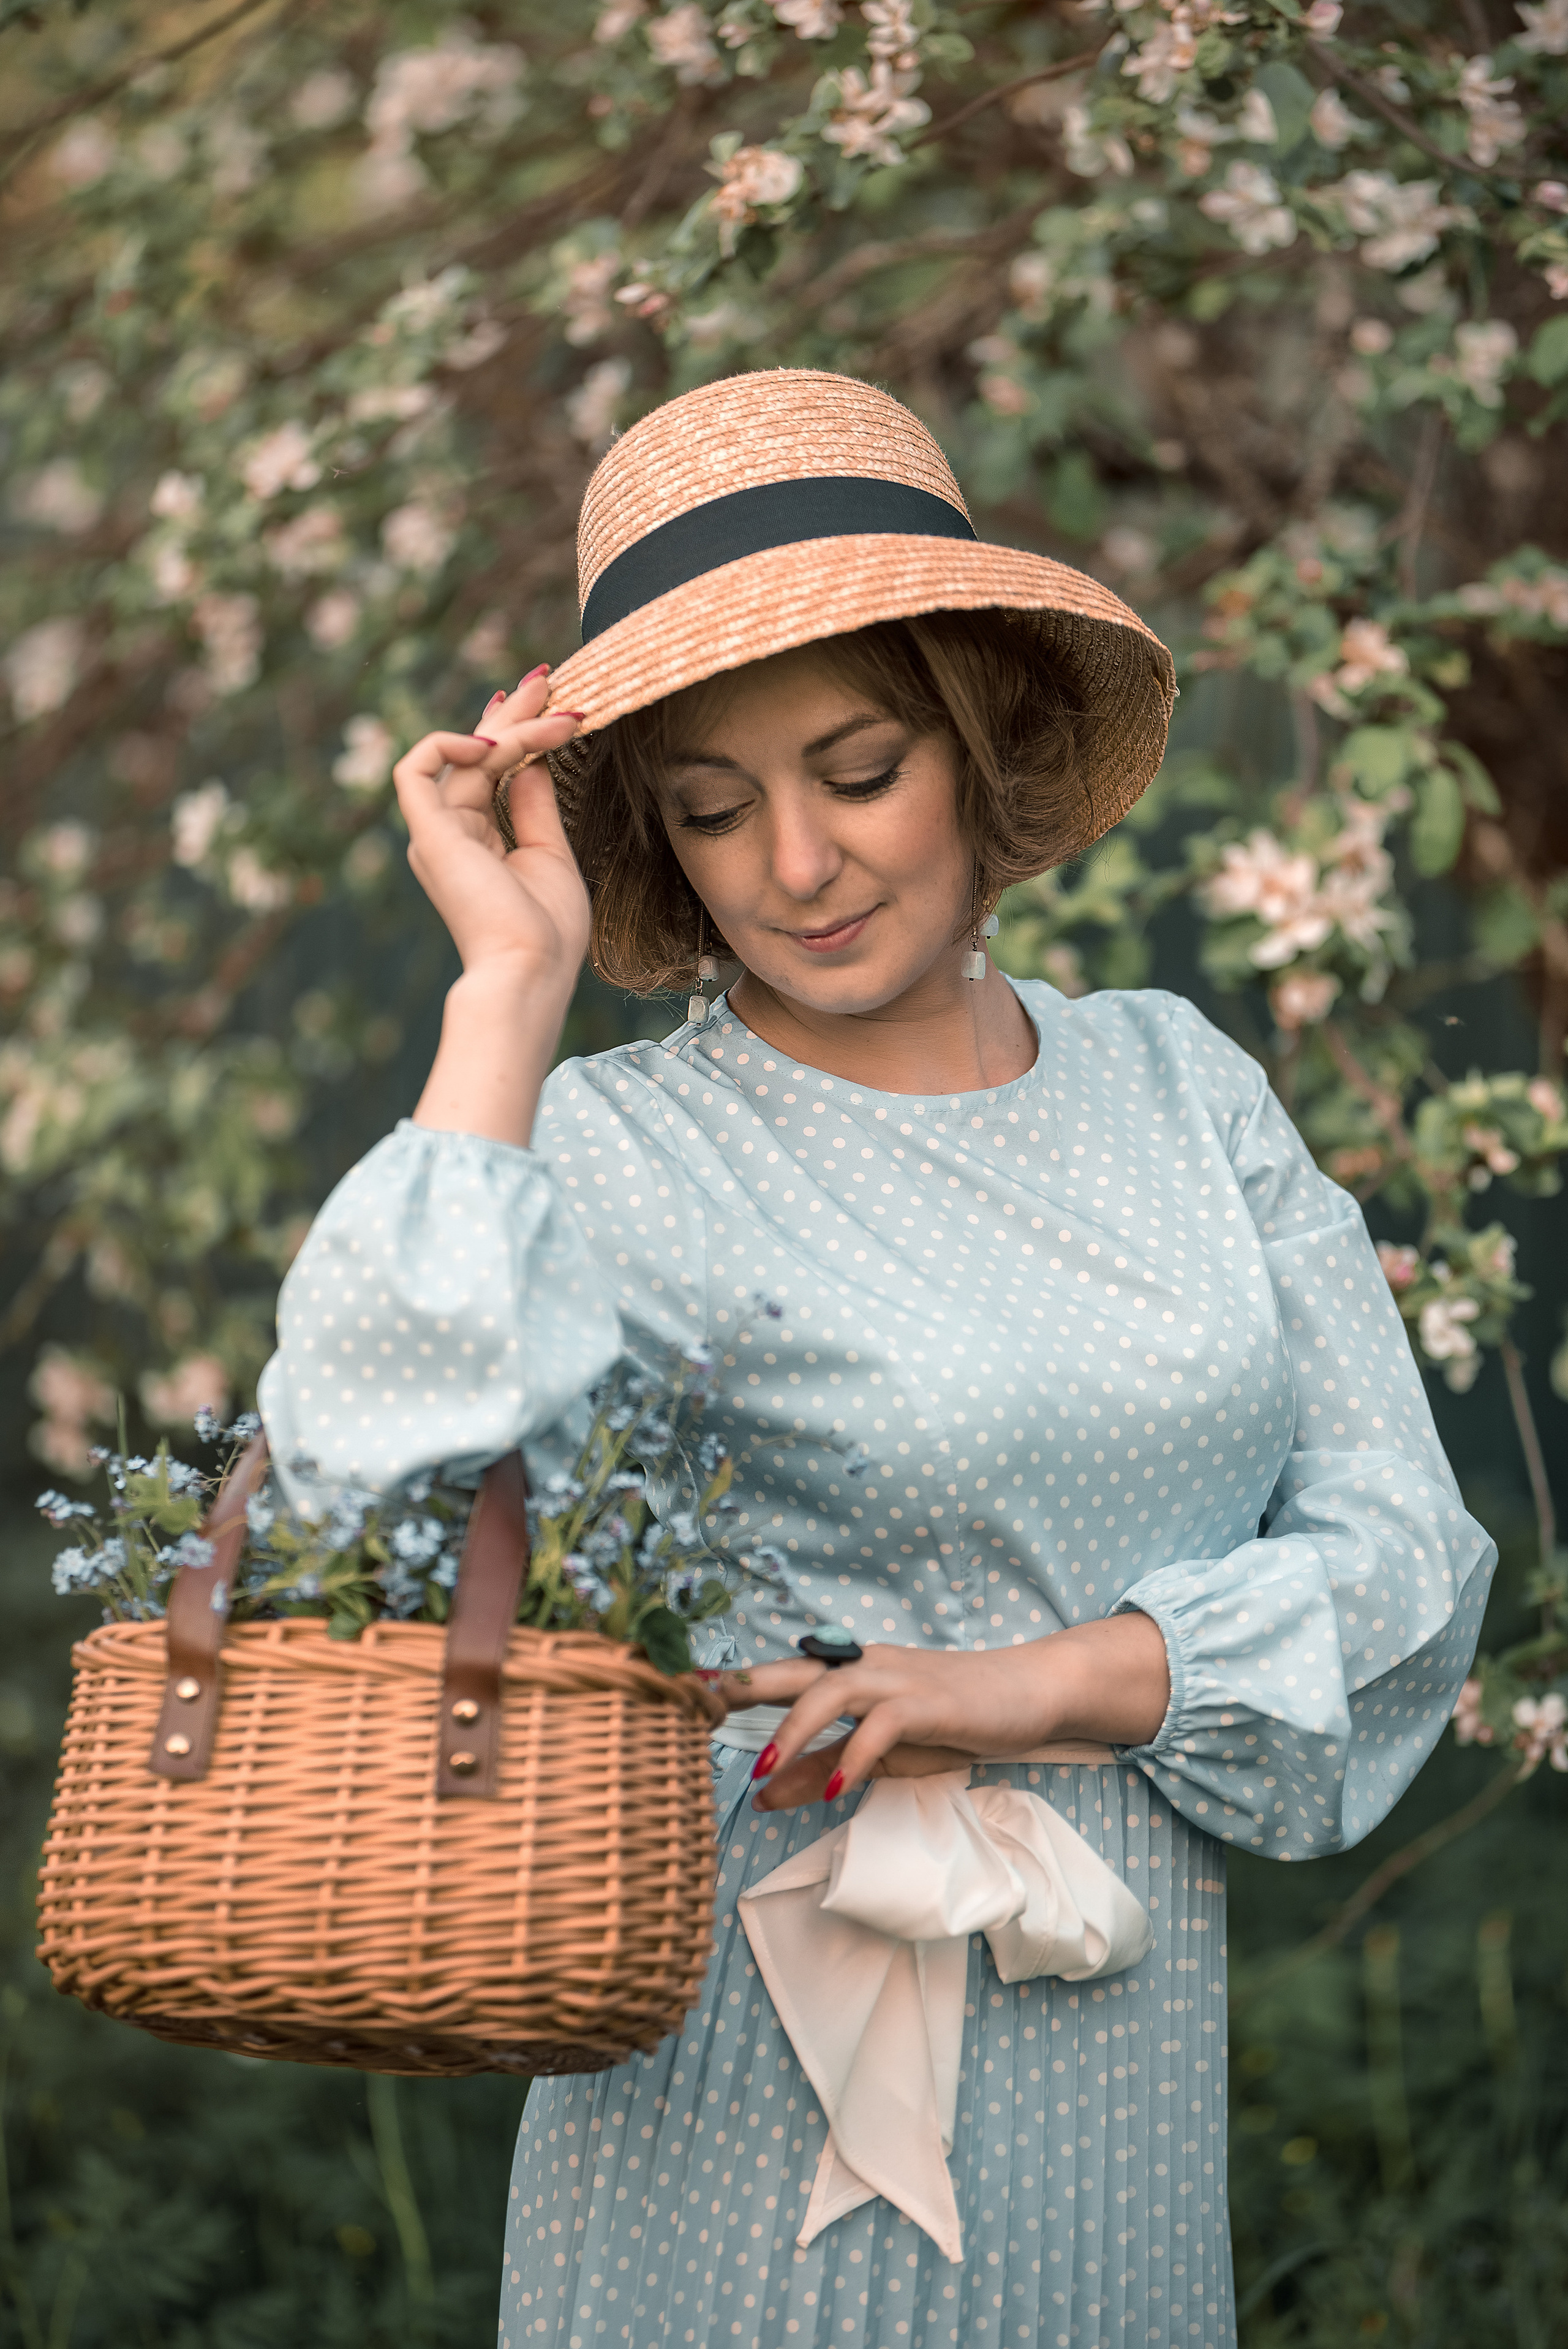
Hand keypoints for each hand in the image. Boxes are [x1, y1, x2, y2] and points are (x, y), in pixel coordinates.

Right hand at [393, 667, 588, 988]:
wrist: (529, 971)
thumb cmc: (546, 931)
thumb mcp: (550, 855)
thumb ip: (533, 806)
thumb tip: (530, 760)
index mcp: (475, 842)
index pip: (487, 771)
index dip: (512, 730)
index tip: (549, 700)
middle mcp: (449, 833)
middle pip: (475, 755)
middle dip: (512, 712)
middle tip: (548, 678)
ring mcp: (437, 833)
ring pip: (464, 757)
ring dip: (512, 728)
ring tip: (559, 716)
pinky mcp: (429, 833)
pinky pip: (417, 769)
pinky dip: (449, 744)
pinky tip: (495, 742)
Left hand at [705, 1615, 1170, 1812]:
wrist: (1027, 1693)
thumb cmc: (950, 1719)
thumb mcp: (880, 1754)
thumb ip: (822, 1769)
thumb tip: (763, 1795)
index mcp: (849, 1675)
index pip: (782, 1676)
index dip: (733, 1685)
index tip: (682, 1694)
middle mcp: (865, 1668)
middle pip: (793, 1671)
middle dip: (743, 1686)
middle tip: (695, 1704)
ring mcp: (896, 1682)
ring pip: (832, 1691)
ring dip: (795, 1727)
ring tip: (765, 1764)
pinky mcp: (928, 1702)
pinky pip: (884, 1727)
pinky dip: (857, 1756)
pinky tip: (839, 1788)